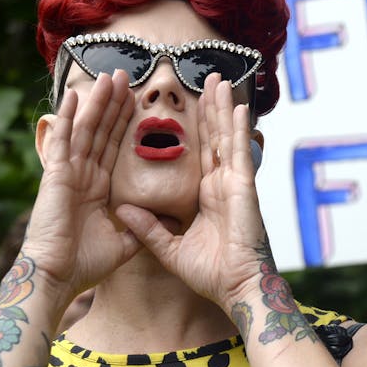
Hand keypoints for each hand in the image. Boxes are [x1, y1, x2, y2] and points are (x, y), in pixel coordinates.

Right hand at [22, 70, 140, 303]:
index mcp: (98, 187)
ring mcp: (69, 173)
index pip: (114, 146)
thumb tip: (170, 219)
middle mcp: (83, 175)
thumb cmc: (86, 264)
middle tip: (125, 76)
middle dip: (113, 104)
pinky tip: (74, 96)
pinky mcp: (56, 175)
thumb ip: (143, 227)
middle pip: (102, 131)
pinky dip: (68, 118)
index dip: (124, 123)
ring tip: (109, 76)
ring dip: (97, 102)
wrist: (59, 277)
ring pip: (86, 129)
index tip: (135, 100)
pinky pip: (64, 141)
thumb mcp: (125, 242)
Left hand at [116, 73, 267, 309]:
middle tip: (209, 78)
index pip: (200, 152)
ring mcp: (234, 183)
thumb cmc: (210, 273)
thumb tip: (123, 209)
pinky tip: (236, 105)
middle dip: (211, 107)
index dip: (196, 127)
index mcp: (208, 195)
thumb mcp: (169, 249)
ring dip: (223, 107)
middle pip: (214, 137)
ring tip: (219, 80)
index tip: (188, 103)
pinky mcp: (243, 187)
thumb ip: (148, 228)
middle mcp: (223, 184)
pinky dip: (238, 128)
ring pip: (227, 137)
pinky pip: (238, 152)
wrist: (235, 288)